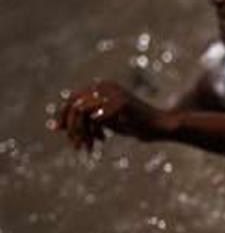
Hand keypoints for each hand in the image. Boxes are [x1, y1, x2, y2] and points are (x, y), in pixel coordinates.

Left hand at [54, 81, 168, 149]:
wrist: (161, 127)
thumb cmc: (135, 124)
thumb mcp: (104, 122)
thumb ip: (83, 120)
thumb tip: (55, 125)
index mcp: (102, 86)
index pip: (72, 98)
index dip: (64, 116)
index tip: (61, 132)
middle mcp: (106, 85)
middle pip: (74, 105)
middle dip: (72, 127)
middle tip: (76, 145)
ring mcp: (114, 93)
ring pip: (81, 111)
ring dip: (80, 132)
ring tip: (86, 146)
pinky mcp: (120, 103)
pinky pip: (95, 119)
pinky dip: (93, 133)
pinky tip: (101, 141)